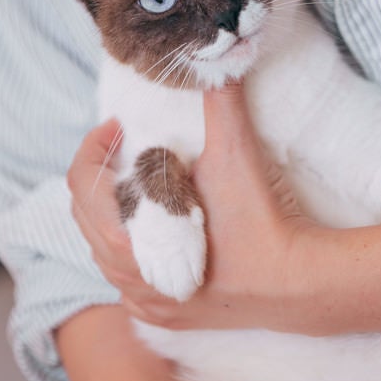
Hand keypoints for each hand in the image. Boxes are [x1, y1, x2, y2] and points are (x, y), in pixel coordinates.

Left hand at [67, 83, 314, 330]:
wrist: (297, 282)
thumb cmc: (259, 221)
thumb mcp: (234, 153)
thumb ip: (219, 102)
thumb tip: (218, 65)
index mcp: (128, 242)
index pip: (82, 185)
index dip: (94, 146)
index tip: (119, 128)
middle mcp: (127, 278)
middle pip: (85, 215)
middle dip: (102, 176)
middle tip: (129, 151)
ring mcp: (145, 301)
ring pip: (103, 249)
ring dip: (114, 211)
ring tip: (146, 186)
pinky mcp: (166, 314)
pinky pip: (128, 277)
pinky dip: (132, 246)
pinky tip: (160, 230)